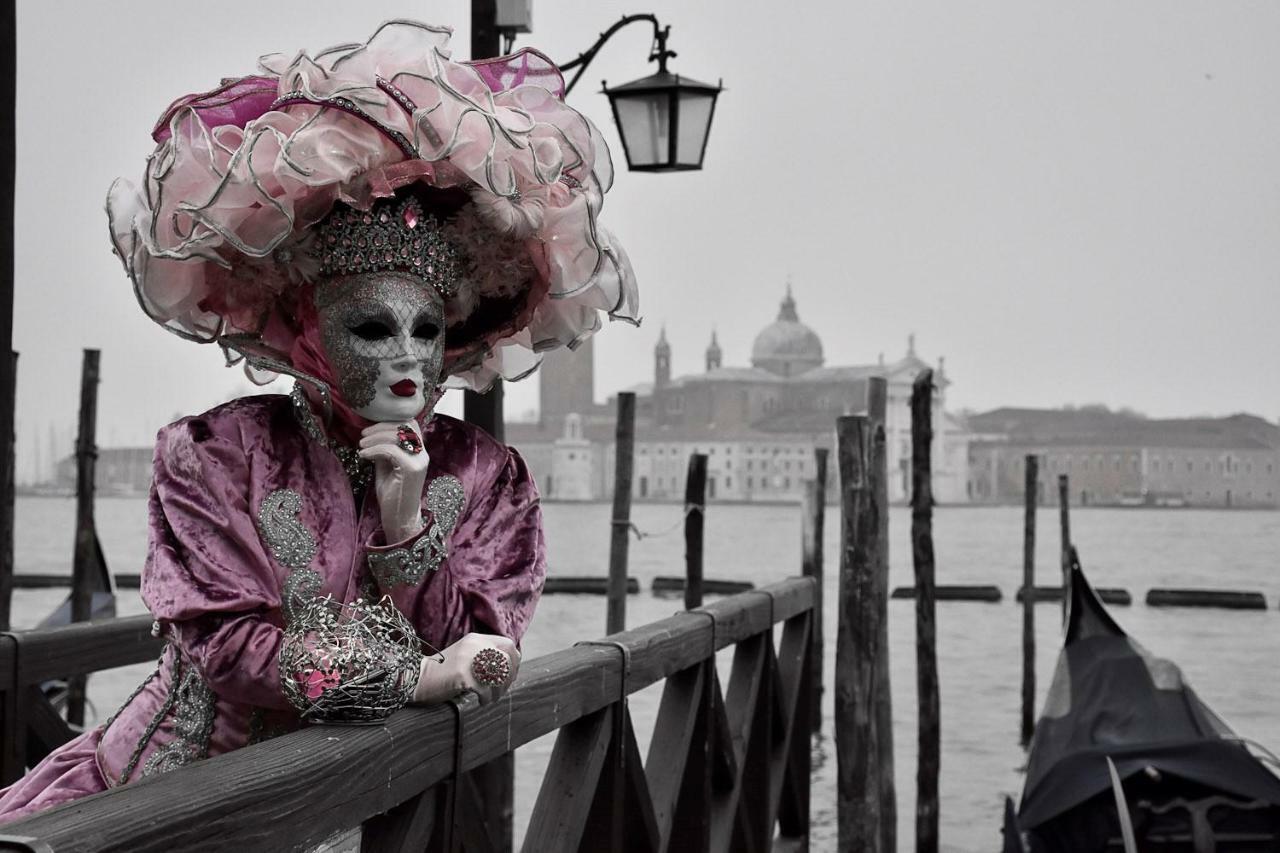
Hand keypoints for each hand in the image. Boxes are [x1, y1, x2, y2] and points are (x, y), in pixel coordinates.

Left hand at [358, 421, 429, 542]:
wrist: (400, 518)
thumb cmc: (392, 494)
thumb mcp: (386, 466)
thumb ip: (384, 449)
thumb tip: (371, 434)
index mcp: (418, 452)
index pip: (409, 424)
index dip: (388, 422)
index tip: (369, 431)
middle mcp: (422, 454)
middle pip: (406, 425)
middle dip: (381, 426)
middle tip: (363, 435)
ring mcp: (419, 461)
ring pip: (398, 435)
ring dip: (375, 437)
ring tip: (361, 445)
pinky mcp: (411, 469)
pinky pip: (391, 450)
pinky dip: (374, 450)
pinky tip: (363, 456)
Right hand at [412, 632, 520, 704]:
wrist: (417, 678)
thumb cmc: (443, 672)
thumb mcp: (466, 655)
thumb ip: (484, 655)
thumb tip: (510, 668)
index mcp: (476, 639)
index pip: (508, 645)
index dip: (513, 662)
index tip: (509, 676)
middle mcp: (475, 645)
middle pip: (508, 660)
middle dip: (509, 678)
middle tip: (500, 690)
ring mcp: (469, 659)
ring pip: (499, 676)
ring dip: (498, 691)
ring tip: (489, 698)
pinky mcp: (463, 675)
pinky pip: (486, 689)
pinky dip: (486, 699)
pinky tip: (480, 702)